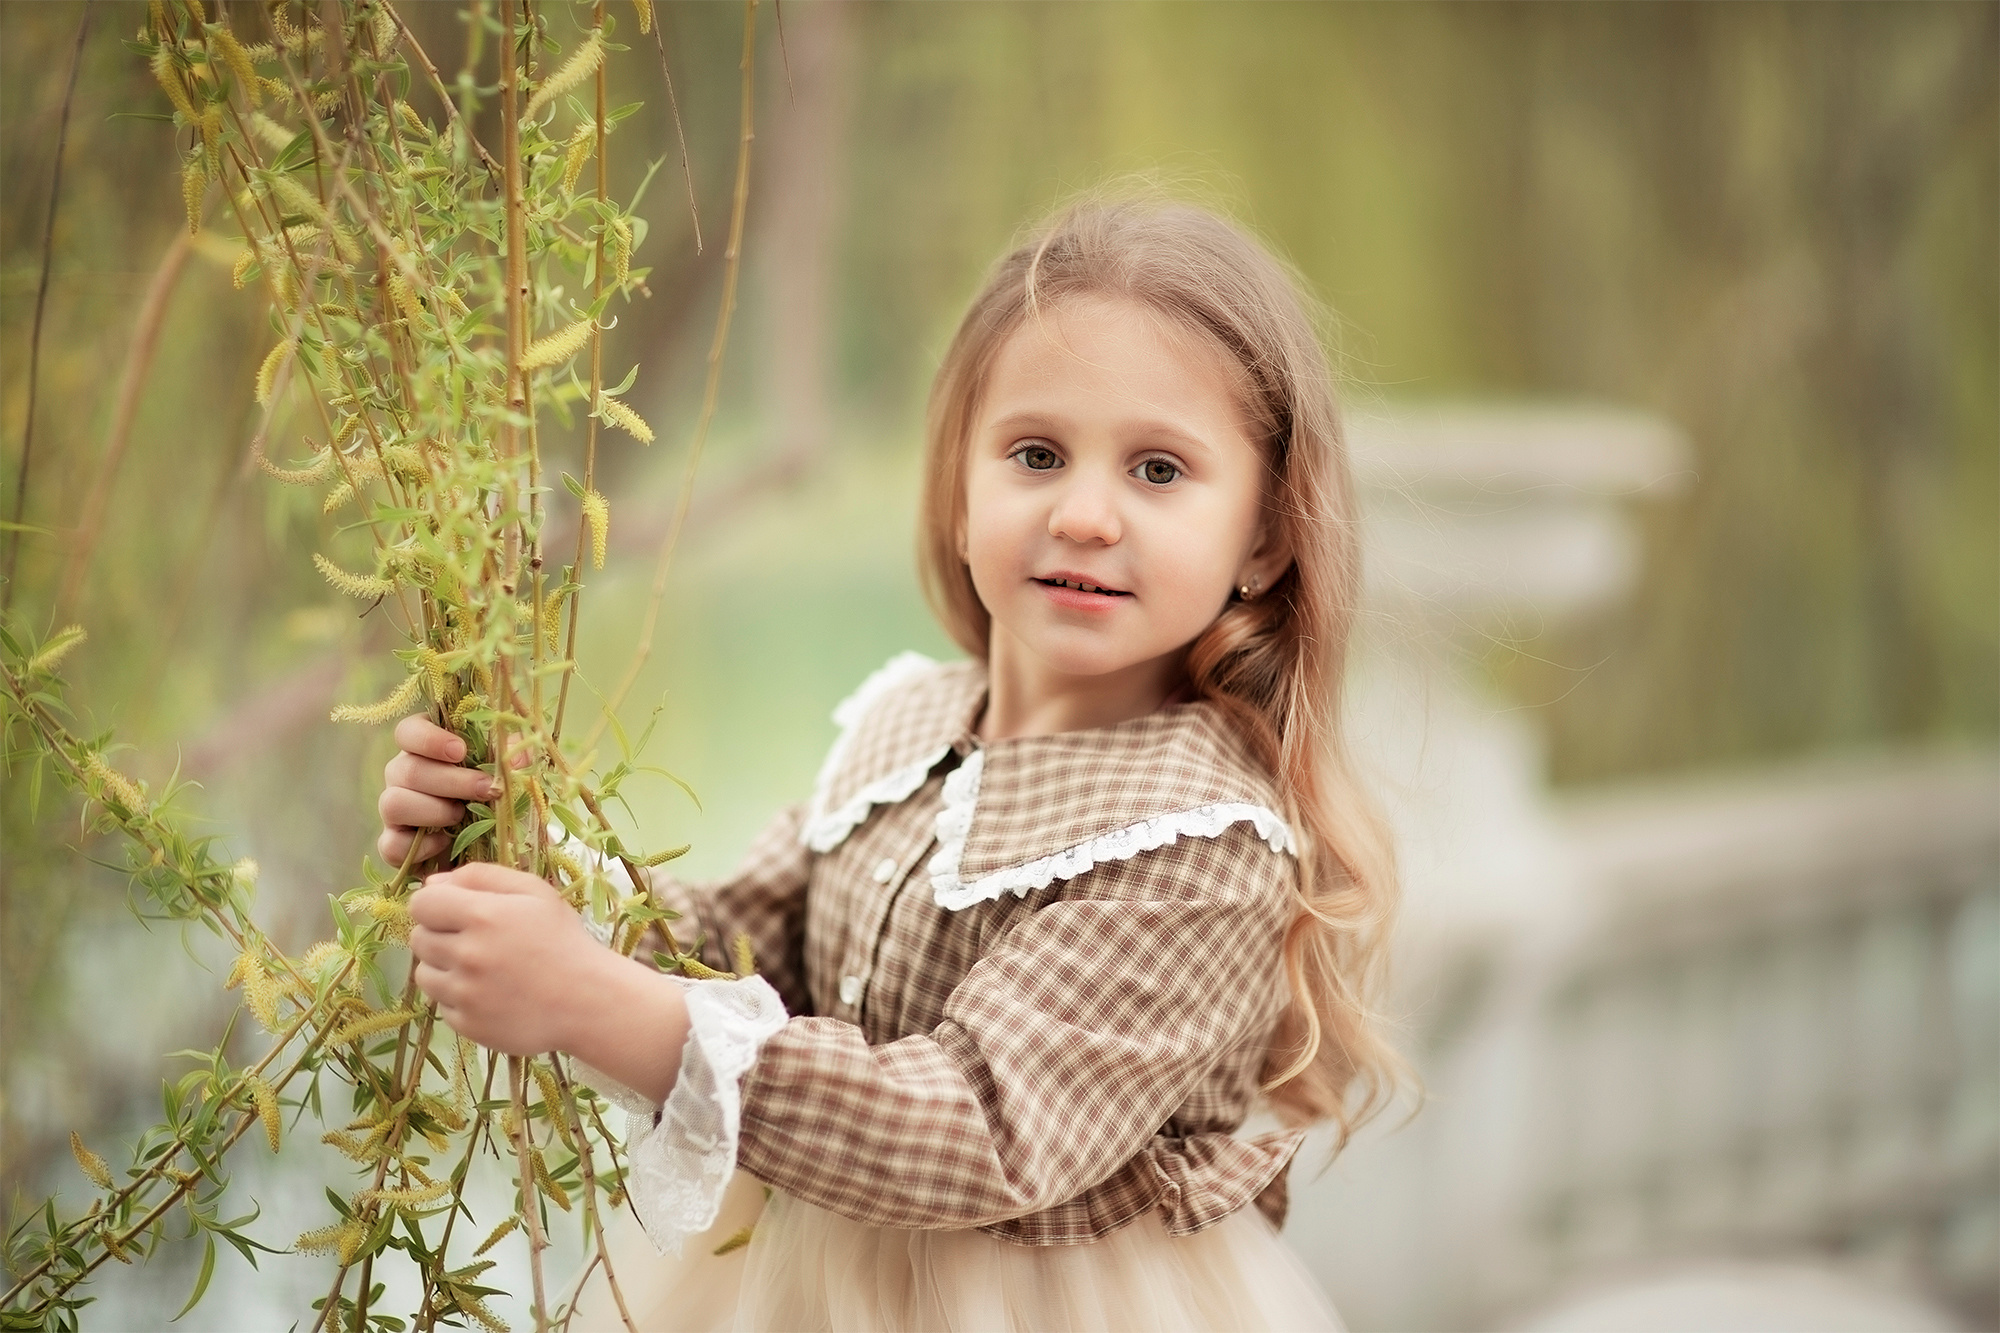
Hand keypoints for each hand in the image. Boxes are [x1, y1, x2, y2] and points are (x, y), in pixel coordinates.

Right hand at [377, 714, 512, 867]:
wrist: (484, 843)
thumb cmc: (491, 795)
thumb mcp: (505, 772)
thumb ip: (511, 758)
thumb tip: (517, 760)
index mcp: (424, 748)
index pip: (407, 731)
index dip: (429, 739)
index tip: (460, 750)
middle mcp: (401, 774)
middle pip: (406, 769)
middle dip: (451, 781)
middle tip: (486, 790)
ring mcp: (393, 808)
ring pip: (393, 803)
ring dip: (435, 810)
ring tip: (462, 815)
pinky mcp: (392, 843)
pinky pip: (393, 844)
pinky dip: (422, 845)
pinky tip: (446, 841)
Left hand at [410, 862, 689, 1097]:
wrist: (587, 1000)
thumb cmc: (562, 939)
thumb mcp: (533, 892)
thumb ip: (481, 876)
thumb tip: (431, 882)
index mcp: (482, 915)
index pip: (421, 903)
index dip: (435, 903)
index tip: (455, 910)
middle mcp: (466, 955)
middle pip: (418, 938)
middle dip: (439, 934)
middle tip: (475, 940)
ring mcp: (464, 994)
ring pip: (423, 973)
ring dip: (443, 967)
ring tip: (480, 968)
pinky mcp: (466, 1024)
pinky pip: (441, 1005)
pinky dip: (458, 998)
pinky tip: (489, 993)